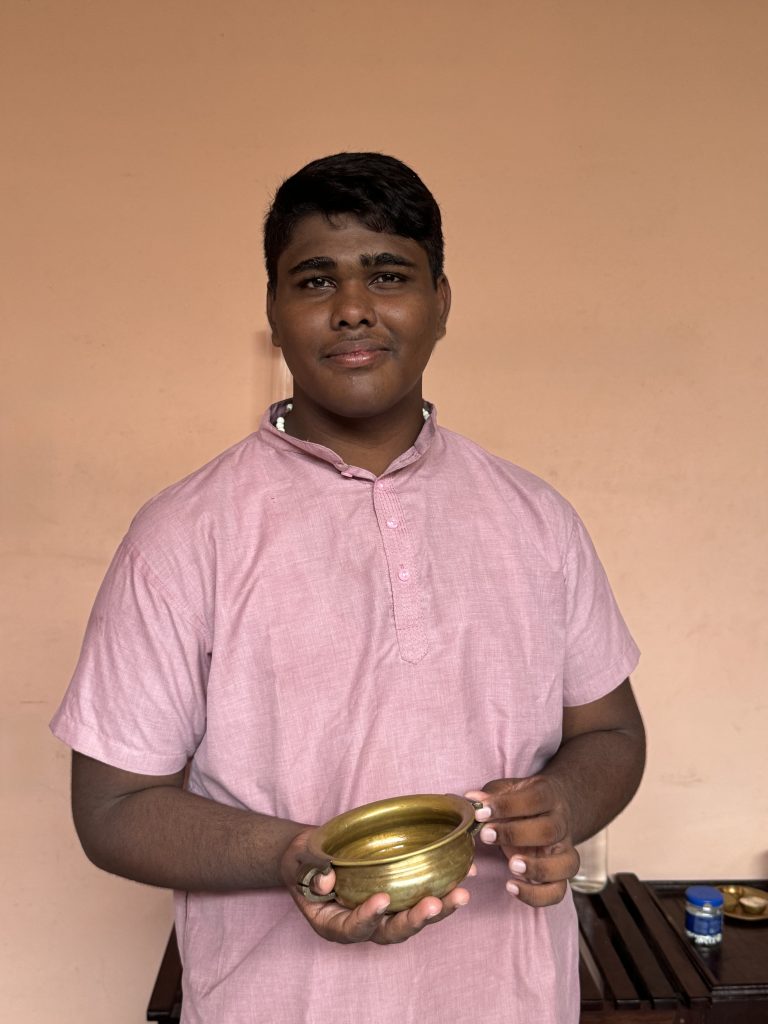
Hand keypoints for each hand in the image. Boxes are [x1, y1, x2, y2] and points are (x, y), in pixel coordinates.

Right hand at [280, 828, 472, 944]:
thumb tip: (327, 879)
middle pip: (392, 931)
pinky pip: (421, 897)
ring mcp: (384, 912)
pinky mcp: (399, 896)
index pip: (353, 929)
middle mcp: (363, 924)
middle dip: (415, 919)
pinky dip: (444, 888)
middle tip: (434, 903)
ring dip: (439, 908)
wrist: (314, 854)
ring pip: (413, 919)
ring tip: (462, 893)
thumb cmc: (303, 861)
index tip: (381, 900)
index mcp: (334, 924)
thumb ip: (309, 869)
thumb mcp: (298, 862)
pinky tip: (466, 873)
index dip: (368, 917)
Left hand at [465, 776, 578, 907]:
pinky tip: (512, 887)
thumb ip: (492, 795)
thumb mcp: (508, 789)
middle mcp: (561, 823)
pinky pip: (558, 891)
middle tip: (486, 835)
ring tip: (511, 866)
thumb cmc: (523, 800)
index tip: (480, 811)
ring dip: (538, 868)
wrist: (553, 809)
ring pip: (565, 863)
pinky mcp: (560, 873)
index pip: (534, 799)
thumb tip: (472, 800)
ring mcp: (564, 850)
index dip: (506, 805)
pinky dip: (538, 895)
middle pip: (549, 830)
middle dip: (515, 834)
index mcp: (549, 796)